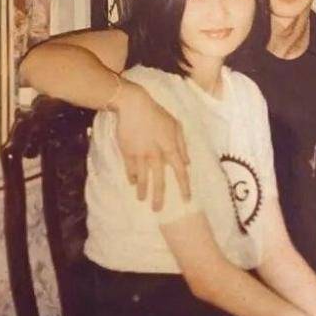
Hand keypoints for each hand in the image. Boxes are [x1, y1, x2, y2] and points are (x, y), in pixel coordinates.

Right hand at [113, 79, 189, 209]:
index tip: (186, 200)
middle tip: (158, 210)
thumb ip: (182, 145)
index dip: (184, 187)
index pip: (180, 172)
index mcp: (170, 147)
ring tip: (142, 199)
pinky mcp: (127, 152)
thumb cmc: (157, 114)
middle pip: (159, 180)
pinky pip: (130, 169)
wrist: (133, 105)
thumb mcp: (175, 126)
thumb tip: (188, 163)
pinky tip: (133, 183)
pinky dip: (132, 177)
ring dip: (142, 191)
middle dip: (159, 197)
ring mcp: (140, 154)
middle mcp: (156, 154)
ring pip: (142, 178)